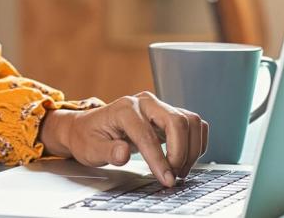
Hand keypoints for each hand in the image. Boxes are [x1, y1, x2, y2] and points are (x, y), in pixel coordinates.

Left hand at [39, 93, 207, 187]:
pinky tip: (186, 158)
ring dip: (191, 148)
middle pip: (177, 121)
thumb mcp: (90, 149)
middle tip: (174, 175)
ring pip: (190, 121)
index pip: (148, 135)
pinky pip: (193, 124)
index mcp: (125, 109)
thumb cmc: (89, 137)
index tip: (167, 179)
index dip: (159, 160)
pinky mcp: (168, 115)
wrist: (87, 128)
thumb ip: (107, 151)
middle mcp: (145, 103)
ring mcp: (158, 107)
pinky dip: (195, 142)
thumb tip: (123, 154)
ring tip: (179, 169)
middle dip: (180, 152)